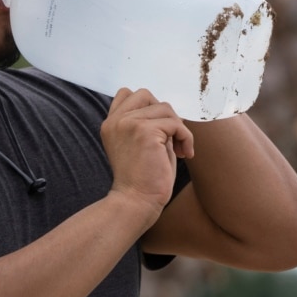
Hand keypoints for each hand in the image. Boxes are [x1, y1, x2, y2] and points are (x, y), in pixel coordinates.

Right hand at [100, 88, 194, 217]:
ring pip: (164, 108)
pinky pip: (175, 124)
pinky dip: (185, 137)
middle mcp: (116, 121)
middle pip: (145, 94)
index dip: (147, 106)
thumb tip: (168, 111)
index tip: (158, 130)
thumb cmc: (142, 180)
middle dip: (163, 113)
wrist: (135, 202)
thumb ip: (145, 124)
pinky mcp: (144, 131)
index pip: (126, 94)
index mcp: (110, 124)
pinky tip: (184, 154)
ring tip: (178, 149)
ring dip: (177, 127)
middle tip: (170, 137)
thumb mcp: (138, 145)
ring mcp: (128, 123)